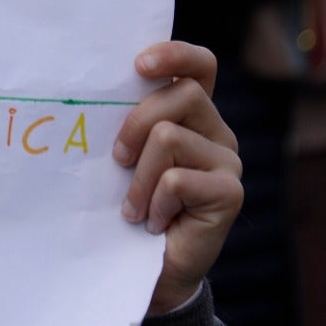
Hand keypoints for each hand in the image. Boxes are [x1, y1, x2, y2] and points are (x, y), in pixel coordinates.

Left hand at [112, 42, 243, 315]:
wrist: (147, 271)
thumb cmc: (128, 208)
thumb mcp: (124, 159)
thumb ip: (127, 125)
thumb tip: (95, 92)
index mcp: (193, 116)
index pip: (199, 66)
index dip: (175, 55)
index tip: (139, 65)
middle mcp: (217, 132)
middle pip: (180, 95)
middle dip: (135, 123)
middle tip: (116, 160)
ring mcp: (228, 162)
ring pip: (169, 138)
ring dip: (138, 177)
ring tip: (134, 208)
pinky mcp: (230, 193)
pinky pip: (176, 179)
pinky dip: (153, 203)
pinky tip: (154, 223)